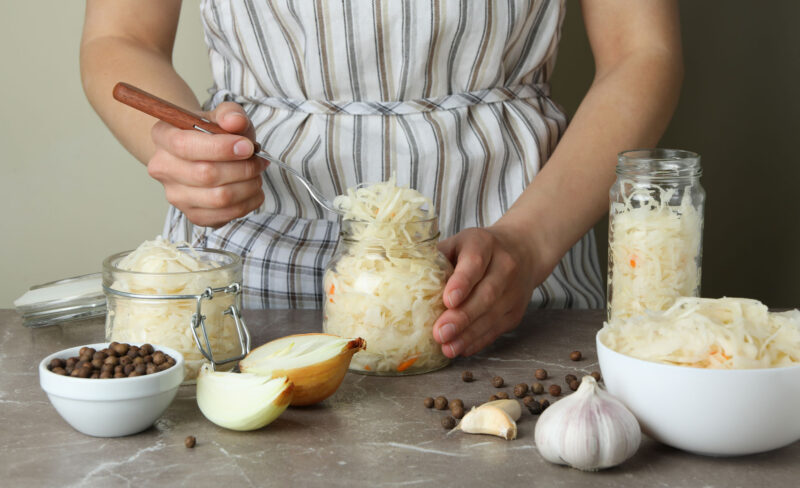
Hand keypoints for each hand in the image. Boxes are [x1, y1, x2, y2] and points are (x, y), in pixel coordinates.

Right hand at [147, 102, 266, 226]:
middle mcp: (162, 168)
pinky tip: (253, 190)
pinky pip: (224, 216)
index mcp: (163, 136)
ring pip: (218, 198)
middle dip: (242, 168)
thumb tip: (235, 121)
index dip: (221, 148)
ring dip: (248, 187)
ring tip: (256, 175)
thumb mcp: (222, 116)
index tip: (247, 146)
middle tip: (258, 161)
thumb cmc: (213, 134)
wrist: (202, 155)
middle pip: (205, 174)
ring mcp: (176, 195)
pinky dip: (248, 203)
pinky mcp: (193, 215)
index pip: (185, 145)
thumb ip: (230, 113)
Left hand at [433, 225, 545, 357]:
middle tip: (440, 333)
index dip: (462, 282)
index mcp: (484, 243)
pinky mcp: (516, 311)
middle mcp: (505, 265)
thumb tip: (397, 275)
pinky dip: (478, 341)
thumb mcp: (457, 244)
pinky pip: (497, 329)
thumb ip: (435, 258)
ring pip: (492, 315)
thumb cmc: (476, 250)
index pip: (475, 263)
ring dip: (469, 334)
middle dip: (462, 316)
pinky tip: (462, 348)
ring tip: (447, 347)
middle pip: (486, 294)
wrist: (521, 251)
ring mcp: (514, 290)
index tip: (447, 300)